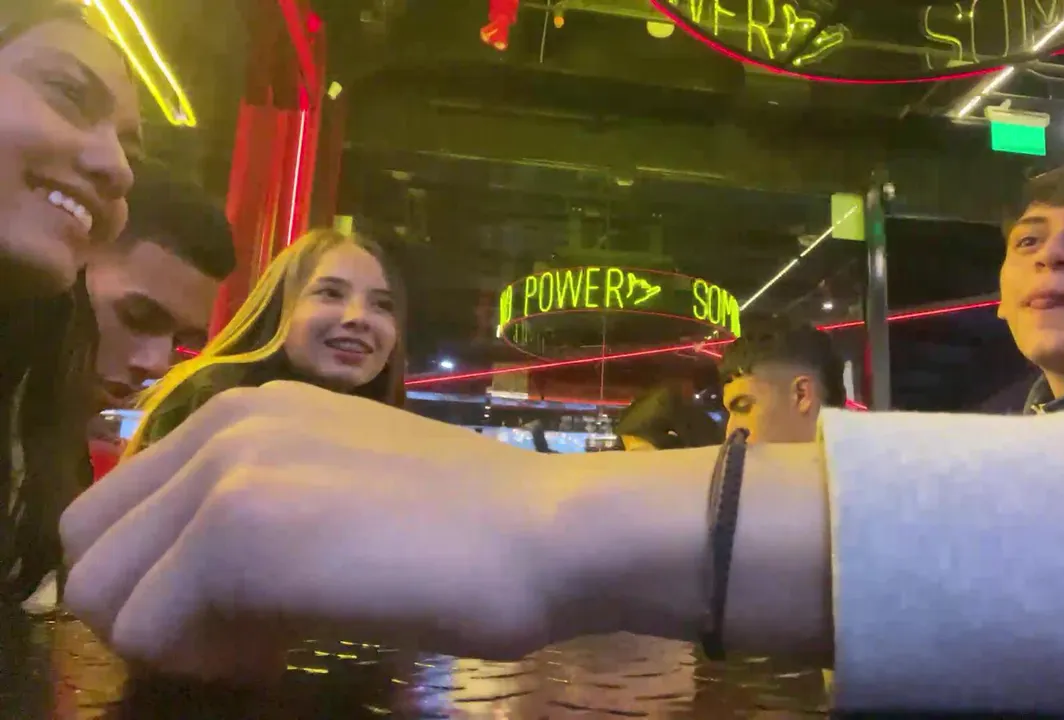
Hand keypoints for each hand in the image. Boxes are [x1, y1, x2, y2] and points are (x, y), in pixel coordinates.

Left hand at [61, 381, 559, 678]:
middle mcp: (222, 422)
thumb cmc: (473, 525)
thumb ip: (266, 505)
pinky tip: (288, 648)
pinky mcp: (237, 533)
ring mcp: (226, 472)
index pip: (122, 508)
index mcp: (247, 410)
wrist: (548, 533)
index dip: (163, 578)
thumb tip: (201, 577)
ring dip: (172, 637)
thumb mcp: (348, 488)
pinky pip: (148, 632)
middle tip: (244, 635)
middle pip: (92, 546)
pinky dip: (205, 661)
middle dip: (150, 608)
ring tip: (267, 641)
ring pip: (103, 591)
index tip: (244, 610)